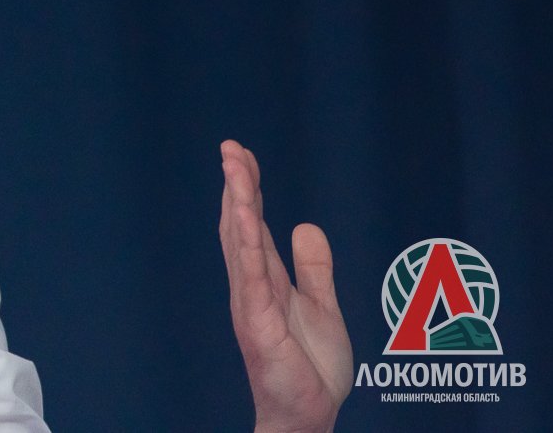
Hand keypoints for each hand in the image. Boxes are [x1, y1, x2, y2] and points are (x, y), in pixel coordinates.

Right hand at [219, 140, 353, 432]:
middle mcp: (252, 286)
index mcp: (266, 280)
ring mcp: (251, 303)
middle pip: (240, 226)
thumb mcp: (322, 307)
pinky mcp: (259, 323)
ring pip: (241, 244)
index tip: (241, 154)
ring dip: (237, 203)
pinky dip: (245, 242)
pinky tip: (242, 215)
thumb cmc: (309, 369)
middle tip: (230, 147)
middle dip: (236, 185)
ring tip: (234, 168)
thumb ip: (313, 269)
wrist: (307, 415)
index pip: (252, 225)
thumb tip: (305, 225)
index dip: (246, 189)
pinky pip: (251, 276)